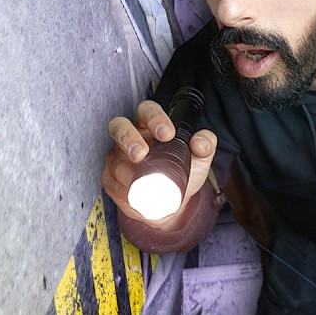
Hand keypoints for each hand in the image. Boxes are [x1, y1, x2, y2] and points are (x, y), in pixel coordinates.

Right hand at [101, 99, 217, 228]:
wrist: (169, 203)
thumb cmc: (181, 173)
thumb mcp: (199, 160)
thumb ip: (205, 146)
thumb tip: (199, 142)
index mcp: (150, 125)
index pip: (147, 111)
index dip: (154, 118)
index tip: (168, 134)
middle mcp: (130, 136)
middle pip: (118, 126)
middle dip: (128, 138)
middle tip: (142, 154)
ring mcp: (117, 157)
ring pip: (115, 158)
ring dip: (127, 171)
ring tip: (144, 182)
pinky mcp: (109, 178)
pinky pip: (110, 181)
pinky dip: (121, 189)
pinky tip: (132, 194)